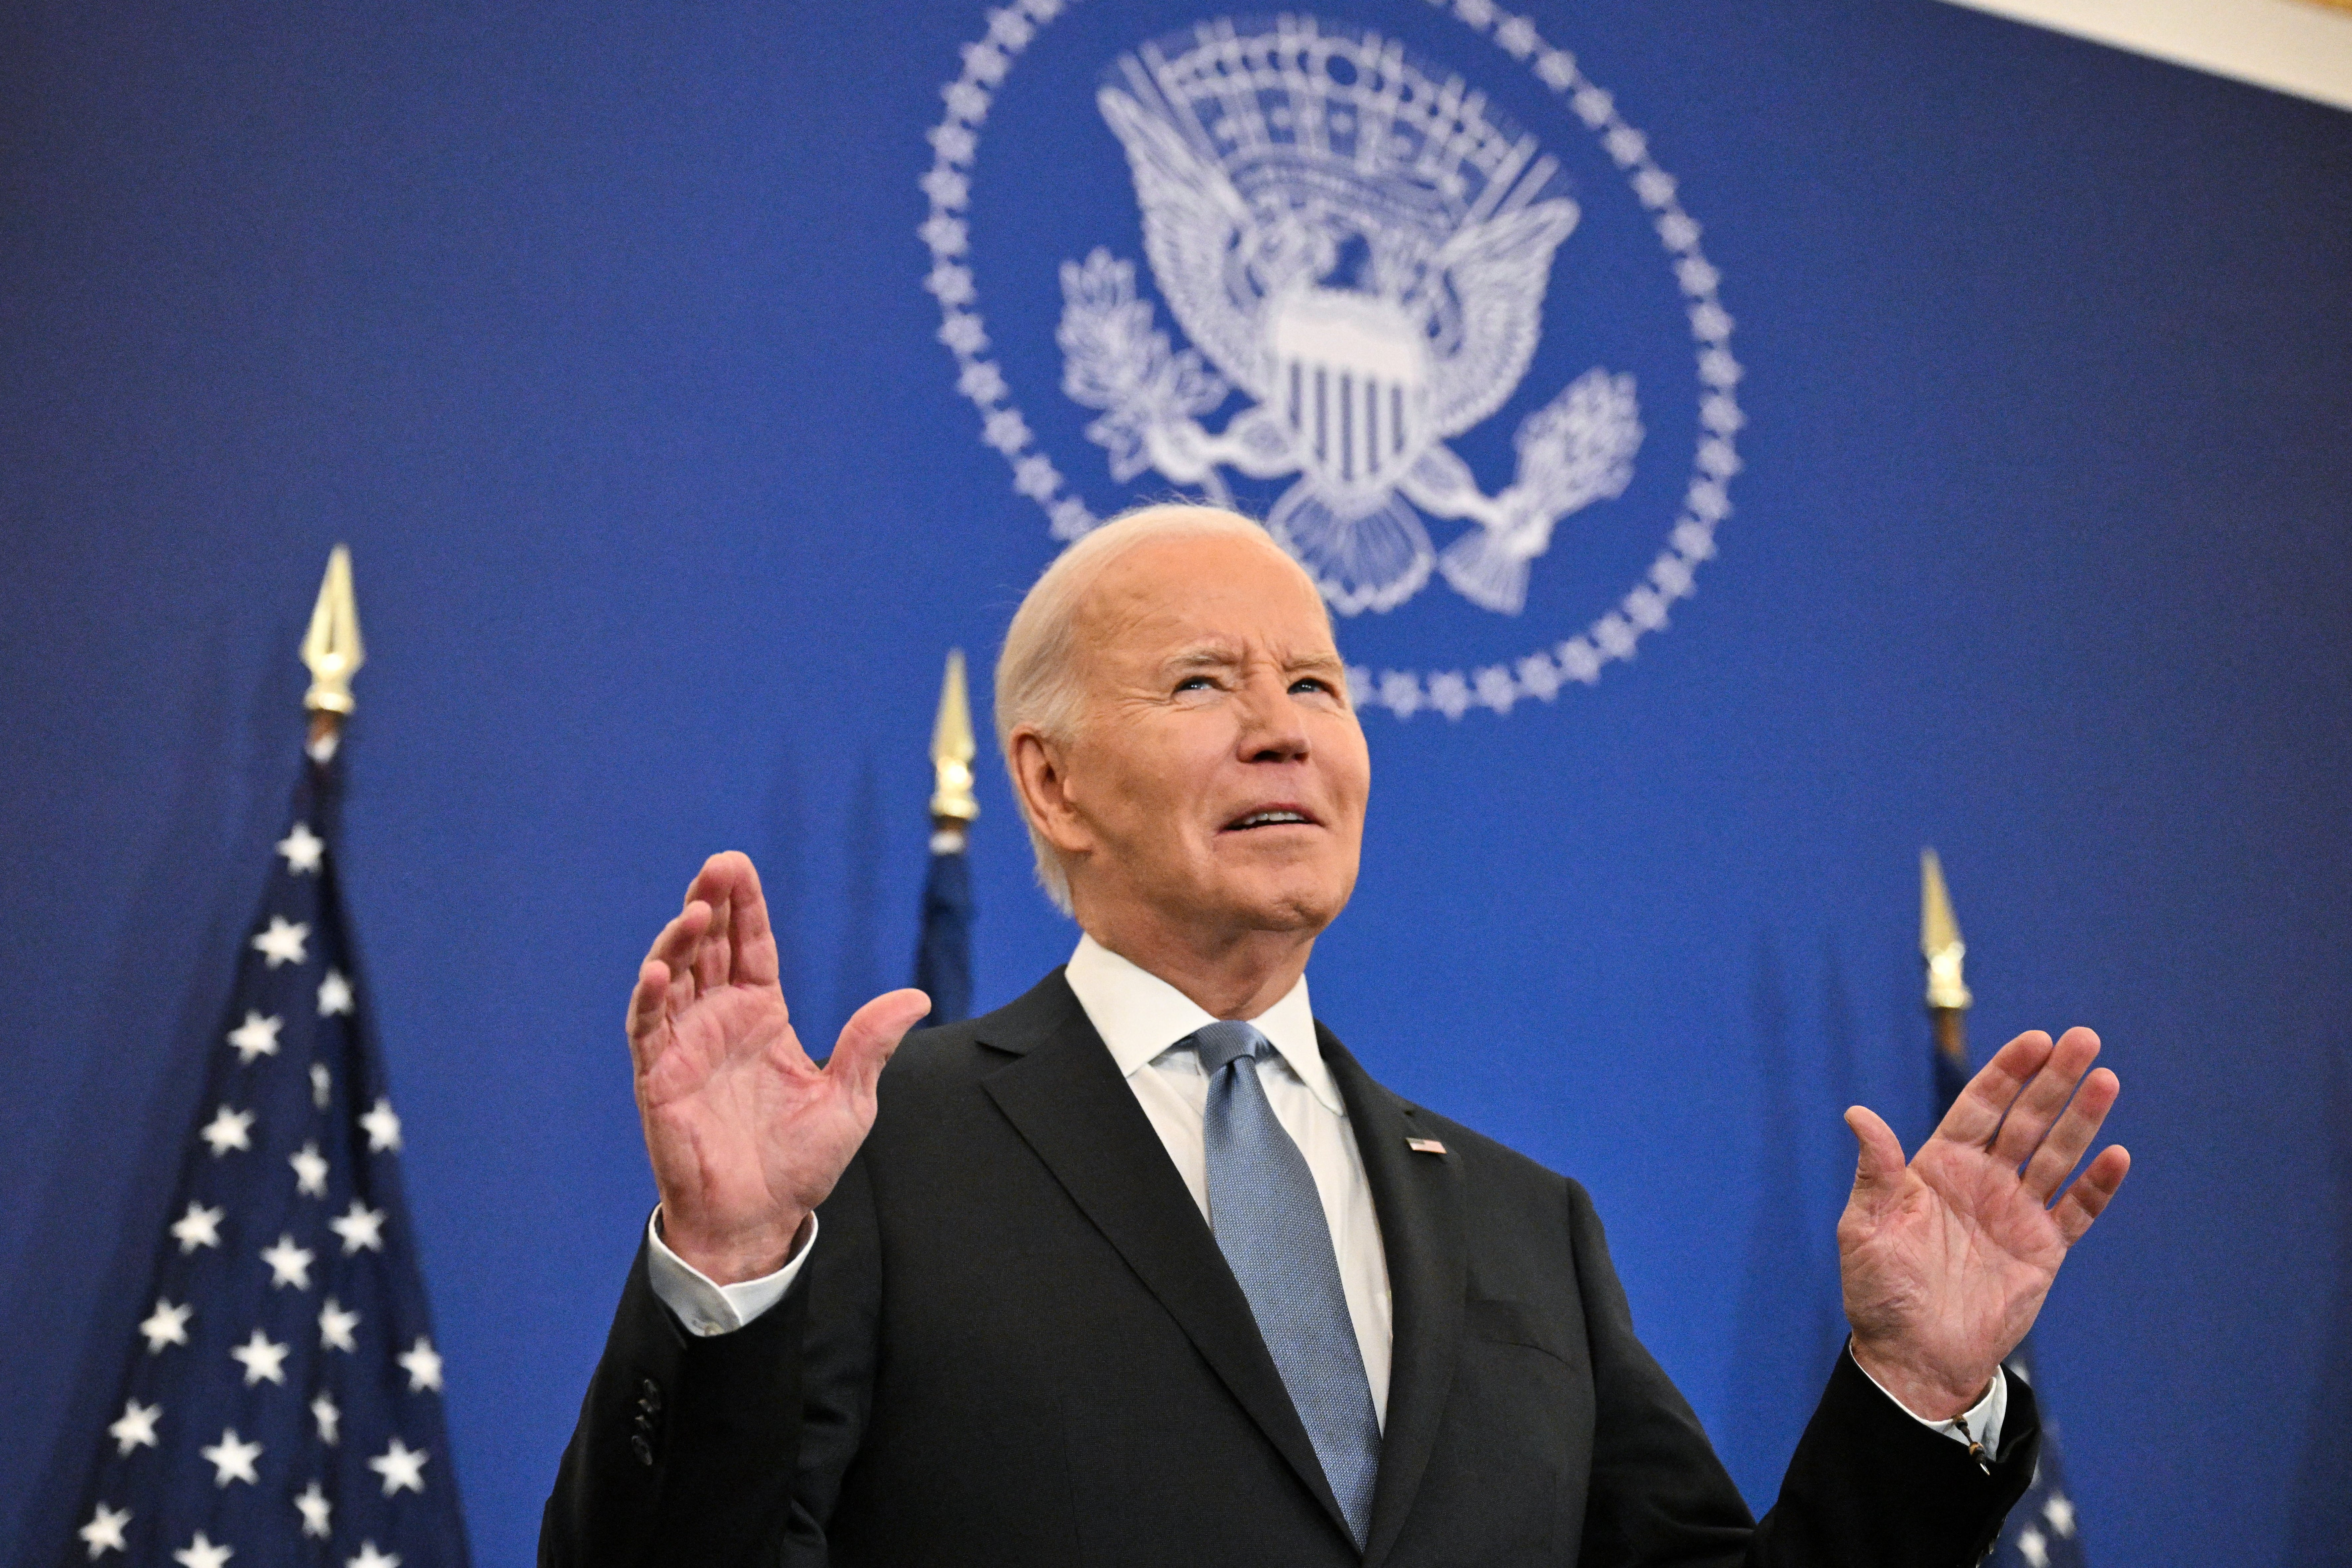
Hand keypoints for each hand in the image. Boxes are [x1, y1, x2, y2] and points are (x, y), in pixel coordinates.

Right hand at [627, 852, 929, 1283]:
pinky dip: (650, 996)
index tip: (739, 865)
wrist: (761, 1219)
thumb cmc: (800, 1164)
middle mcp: (720, 1021)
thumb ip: (870, 1044)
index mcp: (762, 1018)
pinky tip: (660, 969)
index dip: (746, 906)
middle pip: (711, 947)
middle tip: (718, 865)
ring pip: (675, 975)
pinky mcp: (658, 1076)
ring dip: (680, 939)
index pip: (752, 947)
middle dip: (711, 902)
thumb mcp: (849, 1099)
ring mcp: (685, 1045)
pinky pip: (647, 1027)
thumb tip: (917, 997)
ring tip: (698, 909)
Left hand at [1838, 1027, 2130, 1418]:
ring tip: (2106, 1079)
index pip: (1980, 1106)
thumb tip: (1858, 1113)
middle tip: (2085, 1038)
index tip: (2035, 1039)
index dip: (2007, 1072)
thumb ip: (1874, 1170)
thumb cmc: (1878, 1292)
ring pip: (2057, 1156)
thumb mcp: (1865, 1227)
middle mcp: (1983, 1182)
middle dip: (2054, 1079)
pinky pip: (2076, 1211)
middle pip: (2027, 1120)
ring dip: (2083, 1119)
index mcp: (1939, 1168)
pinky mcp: (2042, 1251)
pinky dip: (2097, 1186)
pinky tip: (2116, 1155)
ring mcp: (2016, 1214)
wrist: (1912, 1356)